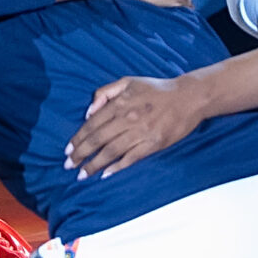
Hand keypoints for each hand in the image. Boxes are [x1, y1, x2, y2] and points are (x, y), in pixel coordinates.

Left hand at [65, 75, 202, 177]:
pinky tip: (105, 174)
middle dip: (81, 154)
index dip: (78, 138)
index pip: (92, 124)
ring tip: (82, 174)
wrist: (189, 97)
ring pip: (111, 151)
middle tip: (68, 166)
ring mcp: (141, 132)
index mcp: (120, 104)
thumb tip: (88, 111)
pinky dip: (117, 167)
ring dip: (94, 164)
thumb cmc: (157, 89)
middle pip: (98, 140)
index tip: (68, 149)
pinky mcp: (154, 144)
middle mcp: (128, 118)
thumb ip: (105, 93)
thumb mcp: (128, 82)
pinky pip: (131, 158)